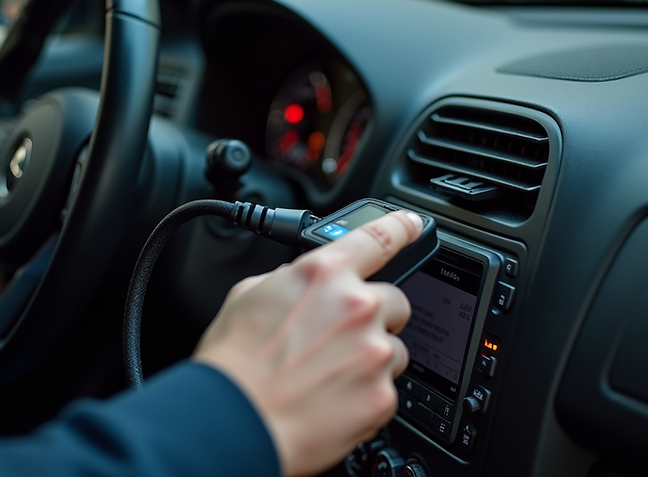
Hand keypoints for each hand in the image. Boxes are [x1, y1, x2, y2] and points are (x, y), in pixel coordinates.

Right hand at [194, 211, 421, 476]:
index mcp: (324, 275)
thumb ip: (287, 281)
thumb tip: (298, 283)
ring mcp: (374, 352)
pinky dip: (364, 396)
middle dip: (373, 317)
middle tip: (339, 339)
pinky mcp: (382, 396)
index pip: (378, 238)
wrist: (235, 423)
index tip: (413, 225)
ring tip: (327, 376)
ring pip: (394, 350)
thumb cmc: (234, 365)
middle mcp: (357, 307)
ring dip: (370, 359)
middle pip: (394, 302)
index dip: (401, 227)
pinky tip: (329, 401)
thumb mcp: (247, 297)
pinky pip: (386, 390)